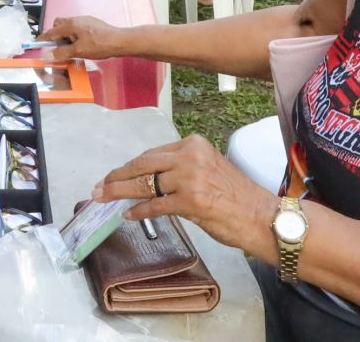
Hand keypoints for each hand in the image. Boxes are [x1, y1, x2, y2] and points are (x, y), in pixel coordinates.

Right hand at [39, 16, 129, 60]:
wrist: (120, 41)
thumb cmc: (99, 45)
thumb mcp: (79, 51)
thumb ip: (62, 52)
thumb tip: (46, 55)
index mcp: (71, 25)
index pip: (52, 31)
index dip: (44, 38)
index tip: (37, 43)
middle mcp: (76, 19)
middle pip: (59, 24)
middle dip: (55, 34)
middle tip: (58, 47)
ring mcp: (85, 20)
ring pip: (69, 25)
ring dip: (65, 34)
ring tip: (71, 47)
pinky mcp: (92, 23)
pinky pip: (77, 27)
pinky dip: (74, 34)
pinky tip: (81, 43)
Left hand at [93, 134, 276, 254]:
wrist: (261, 216)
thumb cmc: (235, 196)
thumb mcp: (207, 169)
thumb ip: (179, 168)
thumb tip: (147, 179)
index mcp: (193, 144)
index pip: (152, 154)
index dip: (129, 166)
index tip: (113, 174)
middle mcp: (190, 156)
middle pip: (142, 165)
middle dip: (117, 176)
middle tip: (99, 186)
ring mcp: (190, 178)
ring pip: (144, 184)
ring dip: (121, 193)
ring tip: (105, 199)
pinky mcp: (191, 201)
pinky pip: (155, 205)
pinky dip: (139, 211)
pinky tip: (129, 215)